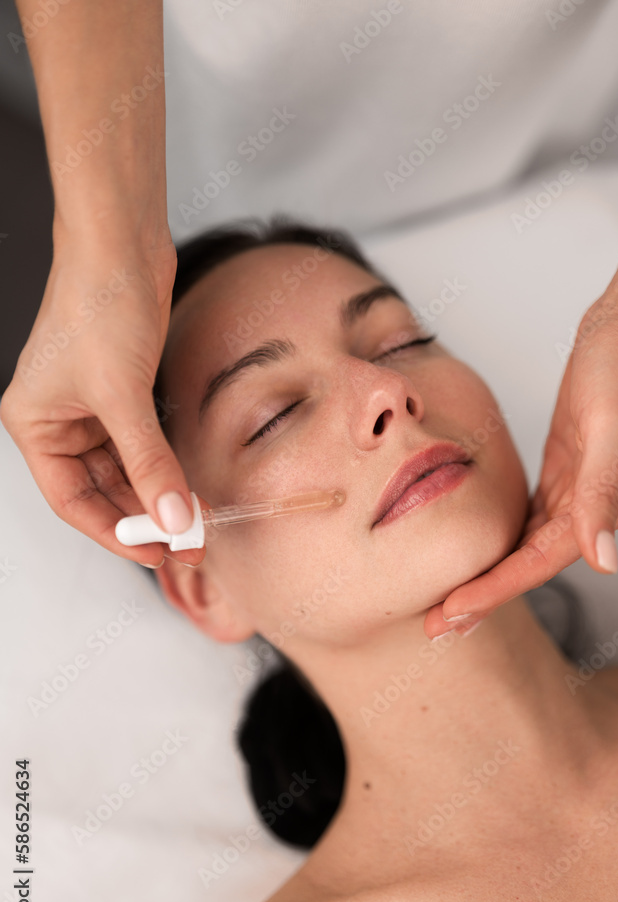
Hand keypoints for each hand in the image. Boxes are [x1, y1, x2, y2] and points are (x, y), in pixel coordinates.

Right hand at [0, 233, 204, 569]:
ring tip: (195, 519)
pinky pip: (143, 447)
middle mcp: (58, 423)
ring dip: (158, 494)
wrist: (122, 244)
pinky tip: (188, 486)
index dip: (114, 534)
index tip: (156, 554)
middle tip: (186, 541)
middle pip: (101, 491)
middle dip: (143, 517)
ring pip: (125, 472)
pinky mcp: (123, 395)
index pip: (72, 501)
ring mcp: (91, 411)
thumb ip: (150, 462)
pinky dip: (164, 466)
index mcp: (35, 426)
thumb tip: (172, 517)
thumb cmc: (98, 304)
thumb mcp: (123, 396)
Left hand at [423, 268, 617, 639]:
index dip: (494, 592)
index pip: (538, 565)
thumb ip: (604, 495)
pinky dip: (501, 543)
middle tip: (437, 625)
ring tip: (449, 602)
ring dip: (489, 577)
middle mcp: (590, 510)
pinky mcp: (563, 475)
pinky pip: (528, 523)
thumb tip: (603, 560)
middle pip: (527, 567)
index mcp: (602, 508)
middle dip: (483, 598)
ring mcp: (576, 494)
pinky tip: (476, 553)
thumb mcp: (611, 429)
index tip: (452, 614)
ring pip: (525, 550)